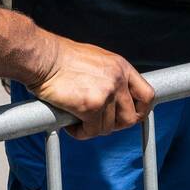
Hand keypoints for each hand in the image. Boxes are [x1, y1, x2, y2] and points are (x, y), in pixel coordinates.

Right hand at [27, 37, 154, 140]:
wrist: (43, 57)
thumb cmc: (61, 58)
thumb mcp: (95, 61)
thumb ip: (109, 77)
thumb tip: (113, 99)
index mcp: (121, 67)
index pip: (147, 95)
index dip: (140, 111)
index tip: (130, 118)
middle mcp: (118, 79)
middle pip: (130, 117)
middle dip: (114, 125)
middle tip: (96, 122)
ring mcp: (106, 93)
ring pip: (108, 127)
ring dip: (92, 128)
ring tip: (77, 119)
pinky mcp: (91, 106)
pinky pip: (91, 131)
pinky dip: (80, 132)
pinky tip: (70, 122)